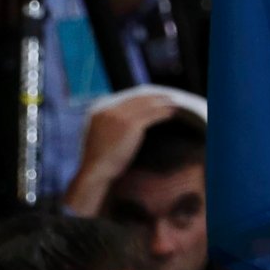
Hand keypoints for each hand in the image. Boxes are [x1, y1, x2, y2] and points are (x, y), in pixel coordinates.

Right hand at [63, 91, 183, 213]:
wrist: (95, 173)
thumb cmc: (99, 158)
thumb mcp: (99, 133)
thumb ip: (109, 120)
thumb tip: (127, 115)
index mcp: (99, 108)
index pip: (126, 96)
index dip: (143, 96)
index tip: (155, 96)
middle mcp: (109, 108)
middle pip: (138, 98)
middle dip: (155, 96)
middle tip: (169, 97)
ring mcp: (120, 116)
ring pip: (148, 104)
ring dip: (163, 102)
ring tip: (174, 103)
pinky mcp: (131, 125)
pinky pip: (152, 114)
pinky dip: (163, 112)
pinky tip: (171, 113)